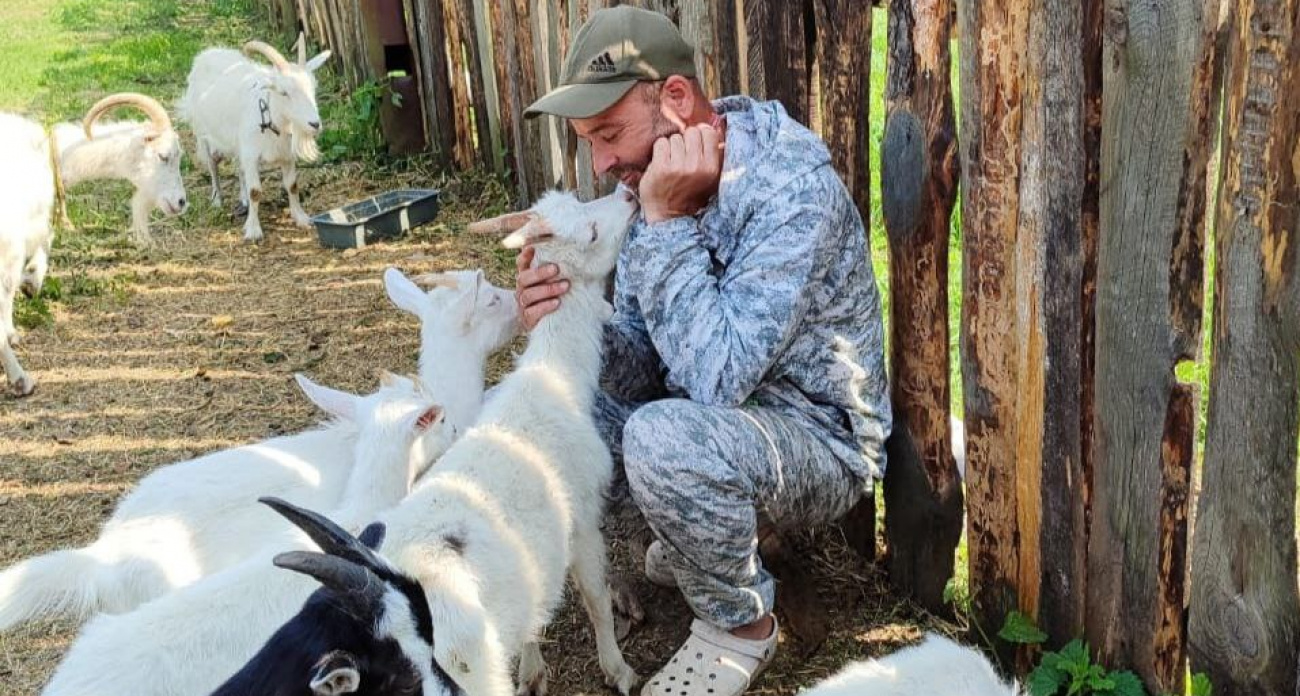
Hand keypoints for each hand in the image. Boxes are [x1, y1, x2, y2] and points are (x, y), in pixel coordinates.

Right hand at [514, 246, 568, 331]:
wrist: (555, 326)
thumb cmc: (557, 297)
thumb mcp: (558, 282)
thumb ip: (561, 270)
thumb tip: (578, 254)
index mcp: (527, 277)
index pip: (521, 264)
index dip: (525, 256)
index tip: (532, 248)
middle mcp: (522, 289)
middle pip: (524, 278)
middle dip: (540, 272)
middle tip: (556, 268)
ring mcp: (523, 305)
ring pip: (528, 295)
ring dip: (547, 289)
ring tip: (565, 286)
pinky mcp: (527, 319)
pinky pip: (532, 312)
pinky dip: (544, 306)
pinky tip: (557, 303)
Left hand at [639, 106, 723, 223]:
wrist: (668, 215)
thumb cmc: (689, 194)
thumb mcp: (709, 178)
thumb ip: (714, 156)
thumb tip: (716, 129)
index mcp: (711, 168)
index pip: (708, 132)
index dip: (700, 134)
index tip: (694, 142)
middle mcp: (697, 166)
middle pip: (691, 132)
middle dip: (685, 140)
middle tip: (682, 154)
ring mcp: (678, 167)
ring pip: (675, 138)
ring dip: (671, 147)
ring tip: (671, 161)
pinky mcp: (660, 167)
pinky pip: (661, 143)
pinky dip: (660, 151)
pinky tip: (661, 162)